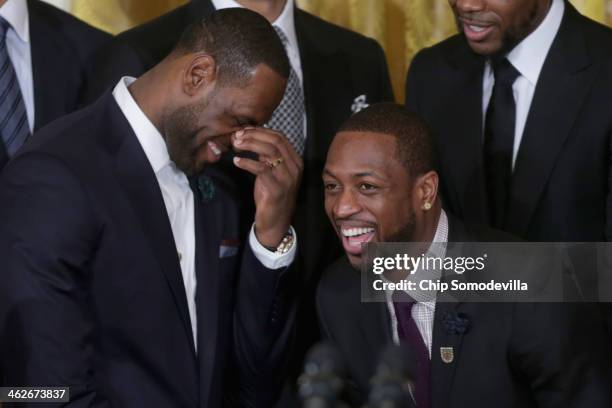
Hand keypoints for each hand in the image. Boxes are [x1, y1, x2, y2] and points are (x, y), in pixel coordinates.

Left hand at [232, 127, 302, 247]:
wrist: (276, 222)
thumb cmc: (271, 195)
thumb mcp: (271, 171)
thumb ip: (266, 156)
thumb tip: (250, 137)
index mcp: (295, 160)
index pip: (280, 137)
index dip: (260, 131)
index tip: (243, 131)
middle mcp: (294, 167)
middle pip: (275, 141)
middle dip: (254, 135)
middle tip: (237, 136)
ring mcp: (287, 178)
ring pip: (270, 151)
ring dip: (250, 145)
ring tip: (236, 145)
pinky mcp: (277, 189)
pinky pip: (262, 169)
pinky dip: (247, 163)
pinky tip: (237, 162)